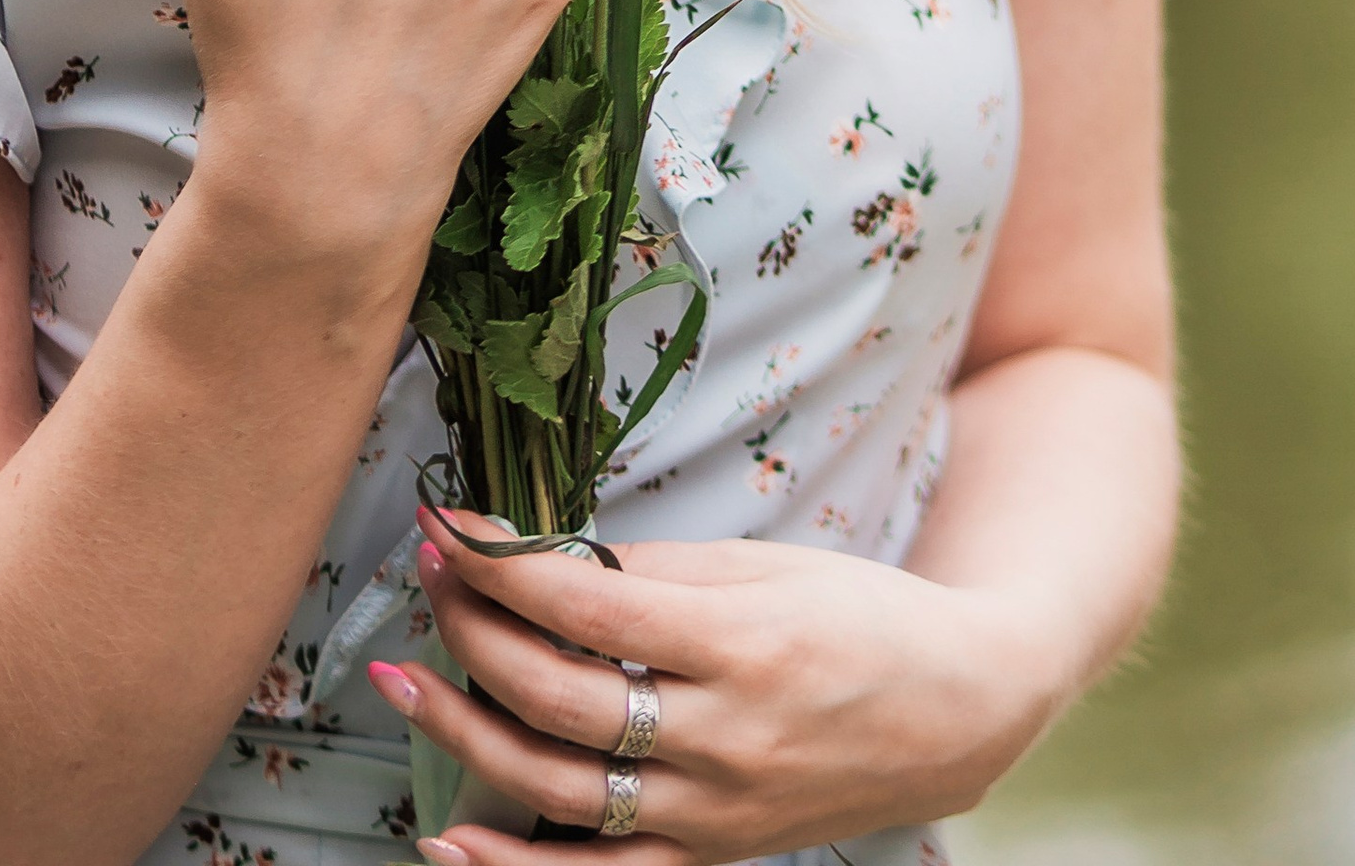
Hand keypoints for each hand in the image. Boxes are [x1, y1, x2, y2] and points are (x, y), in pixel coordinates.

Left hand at [377, 504, 1064, 865]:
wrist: (957, 711)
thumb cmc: (860, 616)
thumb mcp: (767, 566)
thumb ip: (657, 572)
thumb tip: (549, 561)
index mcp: (742, 643)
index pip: (587, 606)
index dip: (503, 565)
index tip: (446, 523)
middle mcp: (725, 738)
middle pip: (562, 695)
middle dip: (474, 630)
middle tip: (424, 578)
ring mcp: (716, 811)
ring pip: (563, 788)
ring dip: (466, 733)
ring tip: (397, 682)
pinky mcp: (713, 856)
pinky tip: (446, 841)